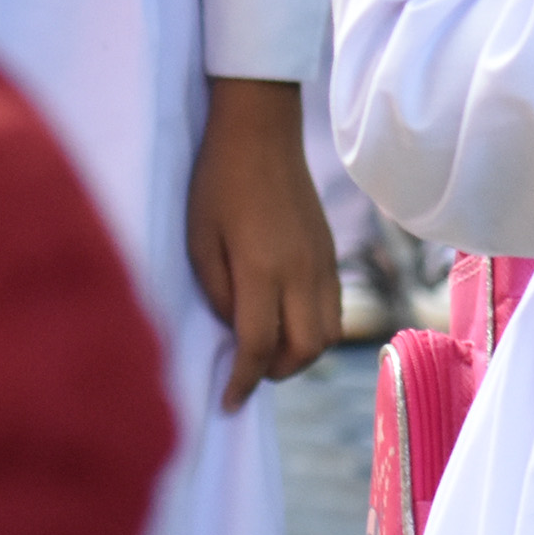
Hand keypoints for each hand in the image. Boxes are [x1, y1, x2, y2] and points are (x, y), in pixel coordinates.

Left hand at [186, 76, 339, 409]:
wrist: (261, 131)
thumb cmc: (216, 184)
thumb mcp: (199, 241)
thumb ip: (219, 294)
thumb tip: (237, 332)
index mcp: (263, 269)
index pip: (259, 346)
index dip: (242, 383)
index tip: (226, 402)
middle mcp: (302, 271)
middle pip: (306, 349)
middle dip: (276, 372)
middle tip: (247, 372)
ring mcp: (323, 260)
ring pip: (328, 332)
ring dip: (299, 353)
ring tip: (267, 348)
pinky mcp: (331, 250)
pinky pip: (334, 306)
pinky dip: (313, 326)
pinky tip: (284, 317)